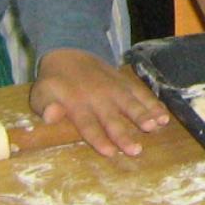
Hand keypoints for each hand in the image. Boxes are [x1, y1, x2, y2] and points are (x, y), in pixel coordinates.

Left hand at [31, 49, 169, 156]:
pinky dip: (153, 103)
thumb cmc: (55, 82)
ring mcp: (114, 88)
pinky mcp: (125, 82)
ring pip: (130, 104)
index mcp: (76, 103)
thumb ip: (45, 107)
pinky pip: (140, 93)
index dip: (99, 139)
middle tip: (136, 149)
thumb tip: (52, 115)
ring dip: (143, 116)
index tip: (110, 152)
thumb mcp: (40, 93)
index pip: (88, 124)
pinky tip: (164, 116)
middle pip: (113, 118)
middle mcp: (98, 97)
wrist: (70, 52)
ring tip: (155, 127)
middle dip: (124, 134)